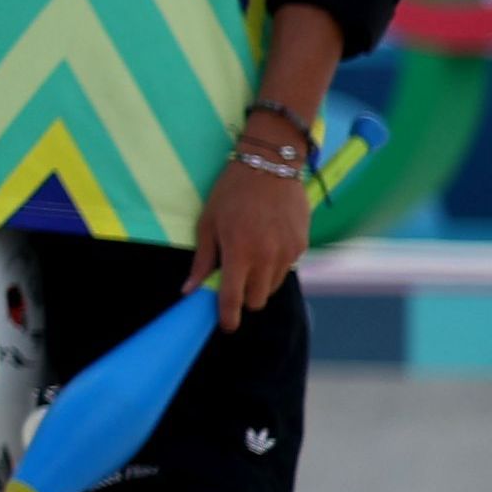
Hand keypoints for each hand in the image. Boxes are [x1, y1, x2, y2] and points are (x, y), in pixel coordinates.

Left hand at [192, 123, 317, 315]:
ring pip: (272, 287)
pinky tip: (265, 245)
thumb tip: (189, 290)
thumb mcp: (208, 223)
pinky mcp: (302, 246)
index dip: (228, 317)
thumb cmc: (231, 193)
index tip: (225, 325)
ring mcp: (288, 253)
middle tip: (233, 283)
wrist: (270, 166)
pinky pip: (286, 269)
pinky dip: (274, 267)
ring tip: (248, 259)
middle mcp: (267, 257)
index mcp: (240, 253)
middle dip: (244, 298)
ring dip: (259, 283)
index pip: (234, 299)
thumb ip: (203, 260)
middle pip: (257, 300)